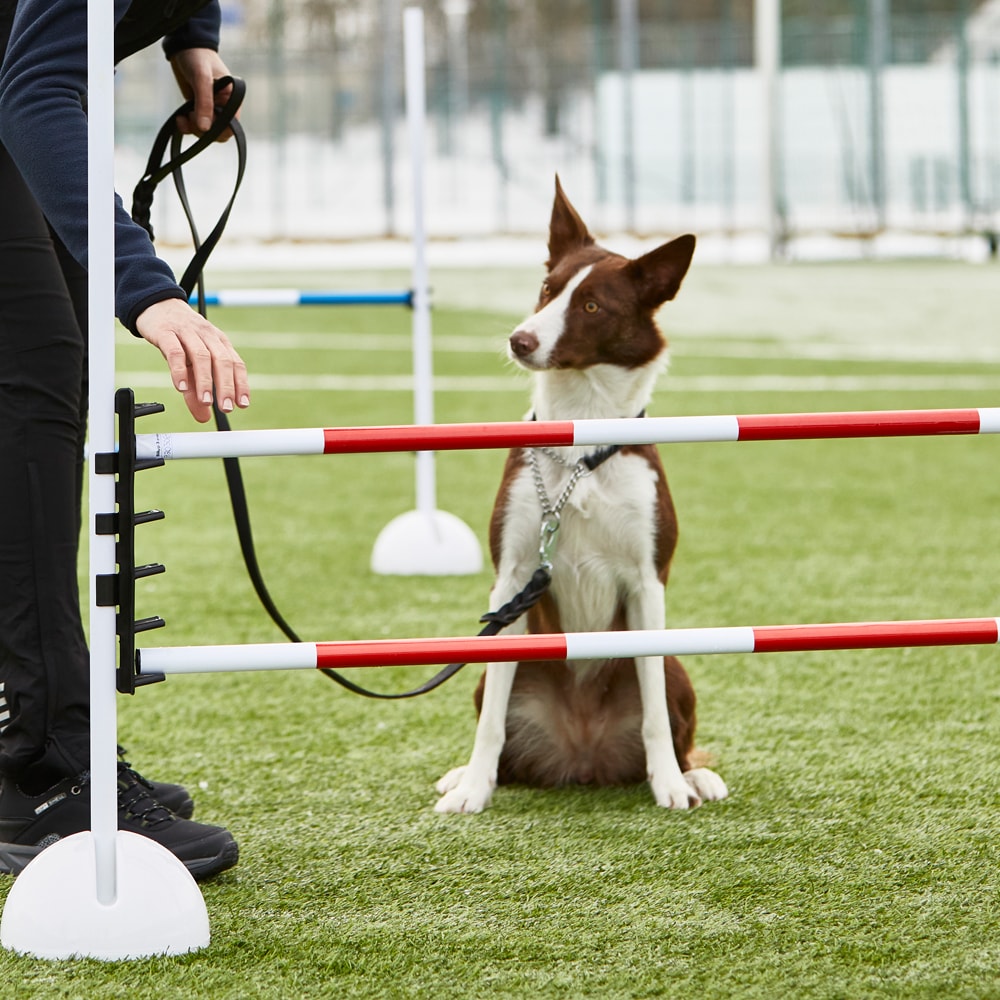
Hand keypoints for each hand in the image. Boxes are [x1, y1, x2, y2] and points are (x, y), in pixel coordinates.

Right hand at [135, 298, 249, 422]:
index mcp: (219, 342)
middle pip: (222, 361)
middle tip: (227, 408)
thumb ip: (197, 391)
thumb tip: (204, 417)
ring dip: (205, 381)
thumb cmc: (178, 337)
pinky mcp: (166, 332)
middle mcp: (207, 336)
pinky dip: (179, 370)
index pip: (236, 363)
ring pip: (201, 356)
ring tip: (206, 401)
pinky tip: (181, 387)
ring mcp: (187, 332)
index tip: (243, 404)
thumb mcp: (190, 363)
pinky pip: (175, 351)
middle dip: (226, 386)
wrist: (156, 305)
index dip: (241, 384)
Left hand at [168, 48, 236, 139]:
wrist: (184, 46)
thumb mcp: (202, 78)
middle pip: (218, 133)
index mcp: (232, 101)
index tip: (202, 121)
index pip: (231, 127)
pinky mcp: (198, 109)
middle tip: (190, 117)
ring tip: (182, 117)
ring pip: (206, 132)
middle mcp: (224, 107)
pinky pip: (195, 126)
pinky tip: (180, 118)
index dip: (217, 130)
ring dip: (193, 129)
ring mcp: (211, 109)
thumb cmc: (197, 57)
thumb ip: (204, 103)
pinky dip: (186, 126)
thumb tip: (205, 129)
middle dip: (203, 131)